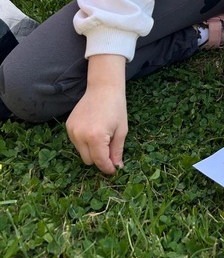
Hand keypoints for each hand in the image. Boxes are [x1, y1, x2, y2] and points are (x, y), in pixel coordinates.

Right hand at [66, 54, 127, 173]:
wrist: (103, 88)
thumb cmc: (116, 107)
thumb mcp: (121, 130)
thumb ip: (117, 151)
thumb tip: (117, 167)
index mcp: (95, 137)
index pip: (100, 161)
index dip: (108, 167)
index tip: (114, 170)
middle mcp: (80, 135)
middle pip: (89, 160)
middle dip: (100, 159)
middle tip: (110, 148)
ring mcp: (72, 131)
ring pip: (82, 153)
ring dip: (92, 150)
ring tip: (102, 135)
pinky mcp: (68, 126)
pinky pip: (76, 143)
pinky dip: (84, 142)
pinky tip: (93, 130)